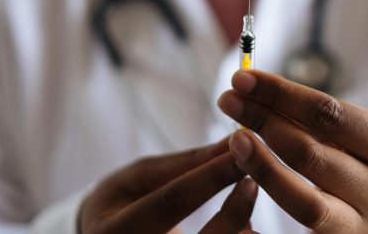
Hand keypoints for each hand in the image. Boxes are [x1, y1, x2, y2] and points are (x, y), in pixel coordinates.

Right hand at [79, 138, 257, 233]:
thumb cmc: (121, 202)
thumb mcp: (141, 177)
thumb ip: (185, 163)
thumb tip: (231, 142)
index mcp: (114, 231)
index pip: (170, 203)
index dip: (209, 177)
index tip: (239, 153)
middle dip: (232, 213)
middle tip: (253, 181)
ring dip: (239, 231)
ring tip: (249, 201)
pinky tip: (245, 226)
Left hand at [218, 70, 367, 232]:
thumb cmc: (359, 150)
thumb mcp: (353, 126)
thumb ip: (311, 113)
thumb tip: (251, 90)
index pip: (329, 114)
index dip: (280, 94)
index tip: (243, 78)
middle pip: (311, 154)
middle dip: (263, 122)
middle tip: (228, 101)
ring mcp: (365, 226)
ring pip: (304, 201)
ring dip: (260, 164)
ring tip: (234, 137)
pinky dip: (269, 218)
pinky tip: (242, 196)